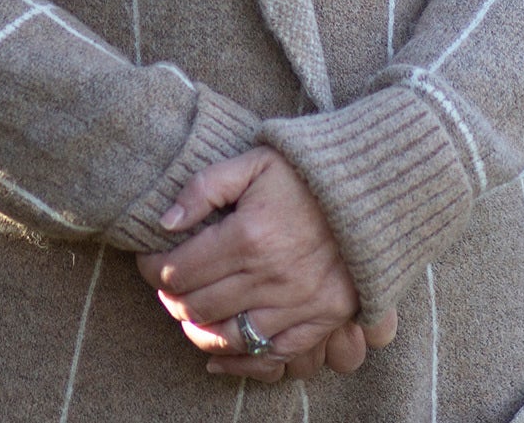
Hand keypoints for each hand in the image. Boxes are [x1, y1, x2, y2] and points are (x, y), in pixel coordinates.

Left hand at [135, 149, 393, 379]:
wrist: (373, 189)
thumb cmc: (307, 173)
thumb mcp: (254, 162)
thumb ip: (205, 187)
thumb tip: (166, 223)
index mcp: (248, 236)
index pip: (178, 270)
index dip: (152, 268)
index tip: (149, 261)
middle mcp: (271, 276)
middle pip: (197, 305)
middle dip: (171, 297)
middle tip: (168, 285)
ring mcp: (298, 303)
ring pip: (228, 336)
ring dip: (198, 329)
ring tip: (190, 314)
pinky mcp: (321, 319)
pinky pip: (272, 355)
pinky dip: (240, 361)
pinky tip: (219, 354)